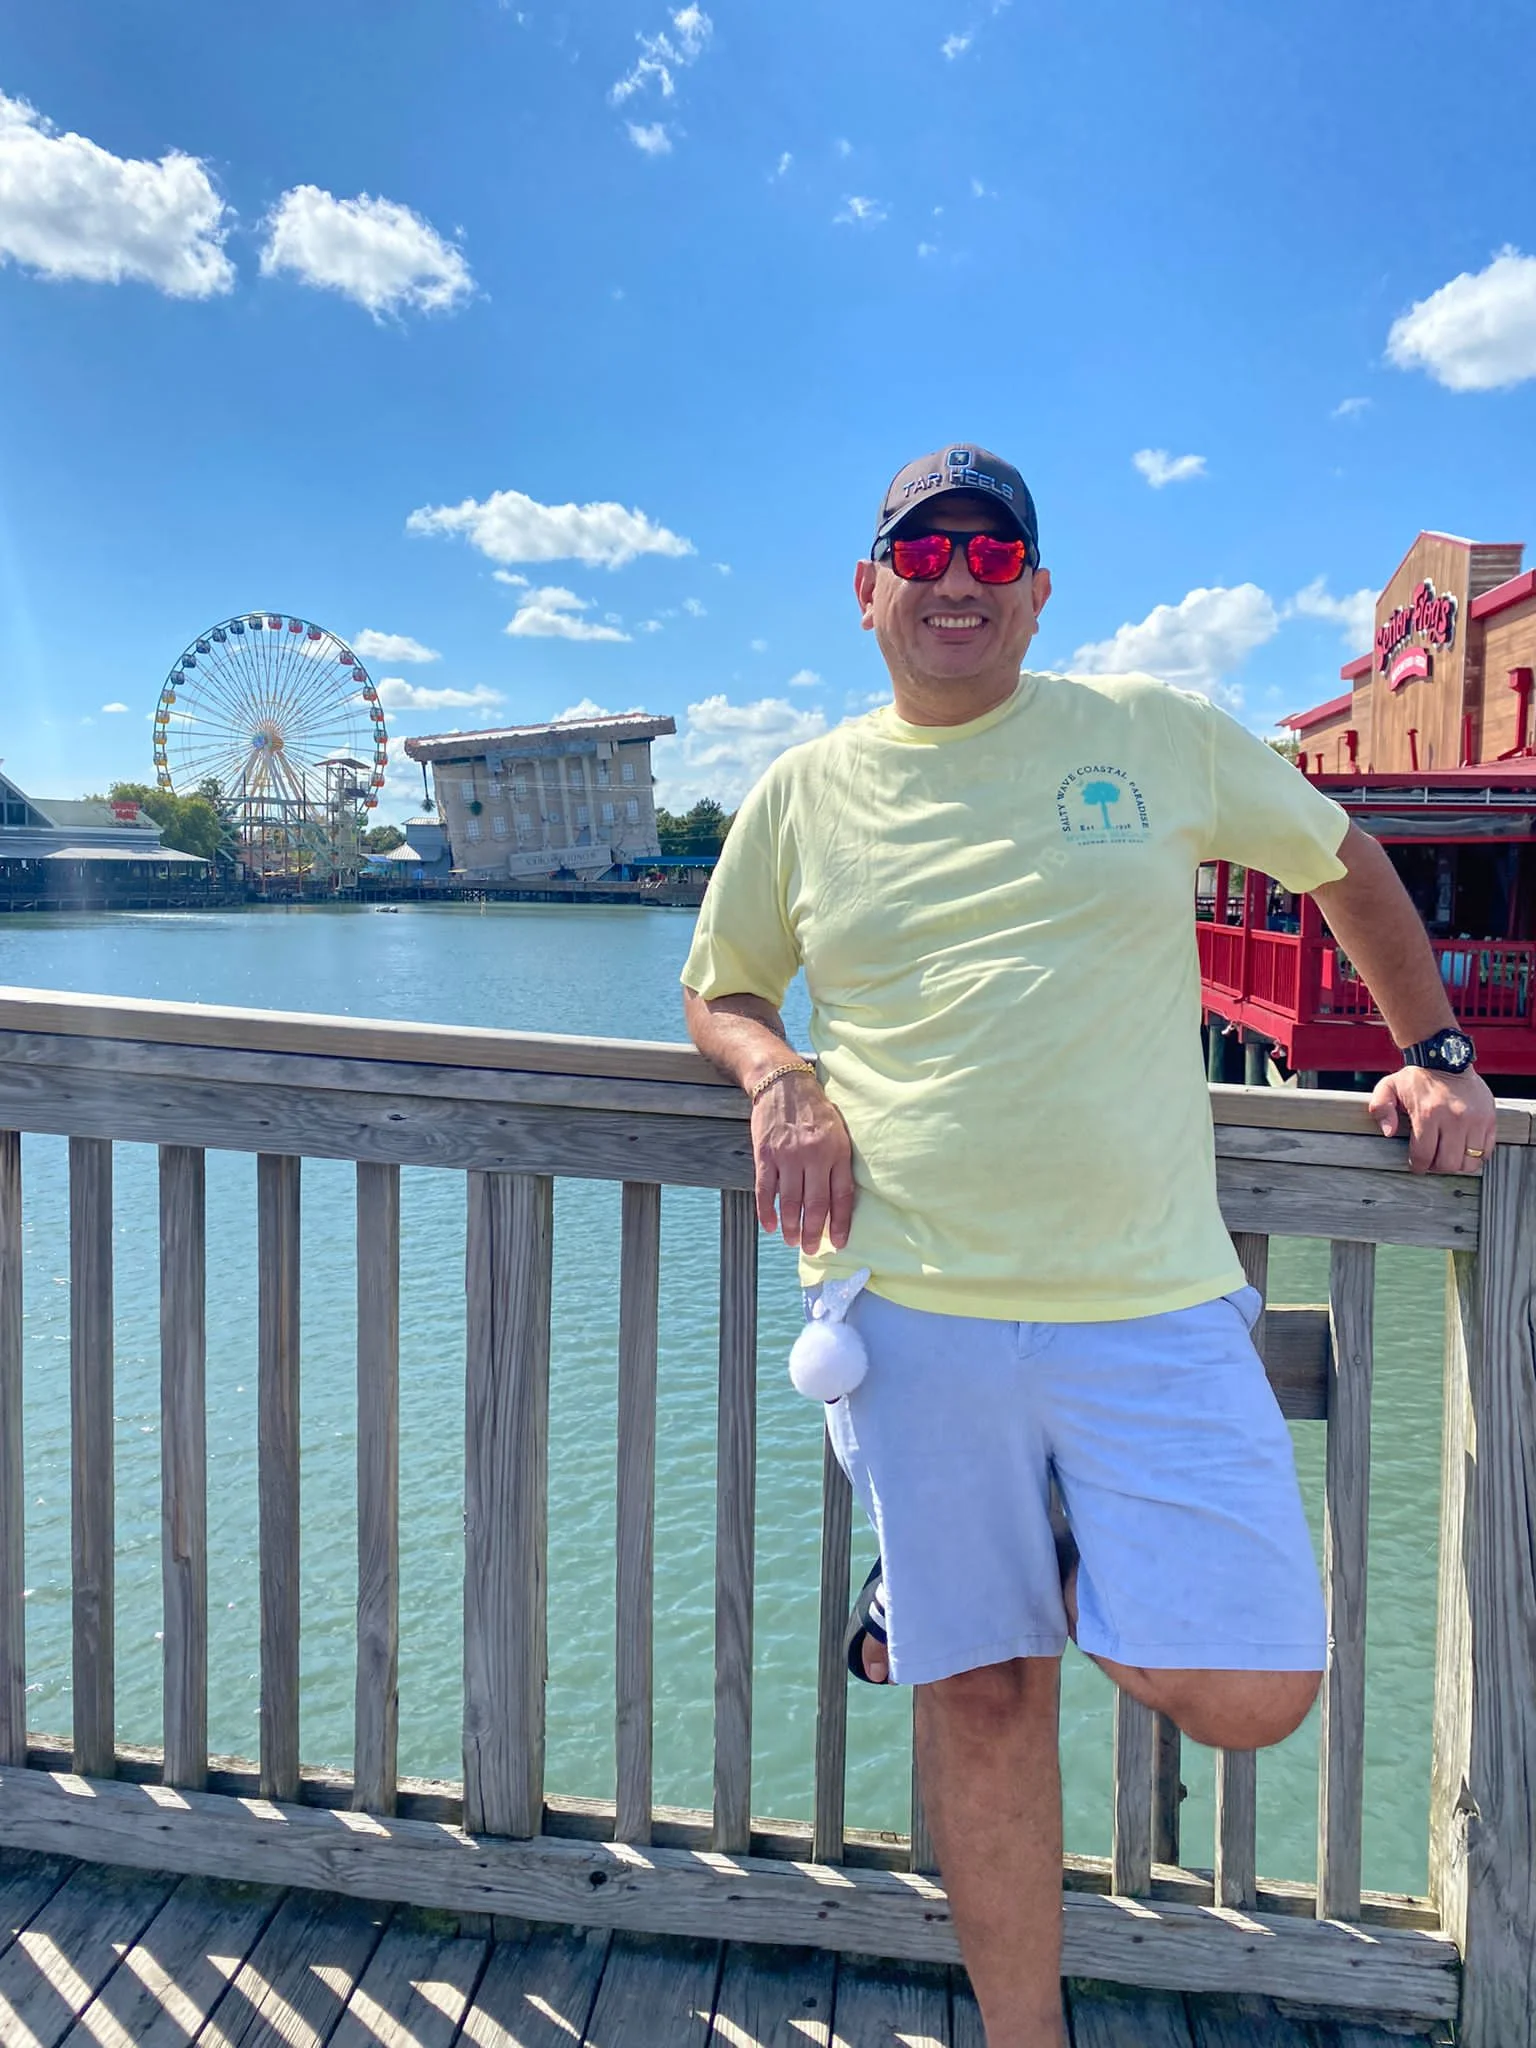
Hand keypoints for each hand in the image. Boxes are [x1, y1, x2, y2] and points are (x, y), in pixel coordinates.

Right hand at [750, 1071, 854, 1249]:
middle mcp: (813, 1156)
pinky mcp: (765, 1155)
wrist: (782, 1083)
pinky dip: (767, 1212)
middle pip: (815, 1205)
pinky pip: (765, 1190)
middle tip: (811, 1249)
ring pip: (790, 1202)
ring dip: (791, 1227)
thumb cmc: (815, 1109)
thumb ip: (839, 1161)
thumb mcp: (838, 1131)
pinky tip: (770, 1226)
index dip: (840, 1223)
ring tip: (793, 1241)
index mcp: (836, 1152)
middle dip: (814, 1233)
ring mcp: (788, 1156)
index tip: (839, 1242)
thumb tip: (839, 1200)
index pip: (841, 1196)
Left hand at [1368, 1065, 1497, 1173]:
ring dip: (1457, 1163)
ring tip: (1448, 1154)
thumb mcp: (1389, 1087)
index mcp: (1428, 1114)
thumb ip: (1380, 1109)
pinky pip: (1486, 1151)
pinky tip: (1463, 1147)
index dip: (1418, 1166)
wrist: (1446, 1058)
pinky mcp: (1490, 1119)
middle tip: (1432, 1160)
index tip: (1416, 1165)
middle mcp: (1455, 1119)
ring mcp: (1475, 1120)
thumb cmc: (1416, 1077)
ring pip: (1470, 1162)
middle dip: (1437, 1167)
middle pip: (1448, 1163)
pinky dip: (1475, 1155)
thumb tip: (1389, 1132)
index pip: (1424, 1156)